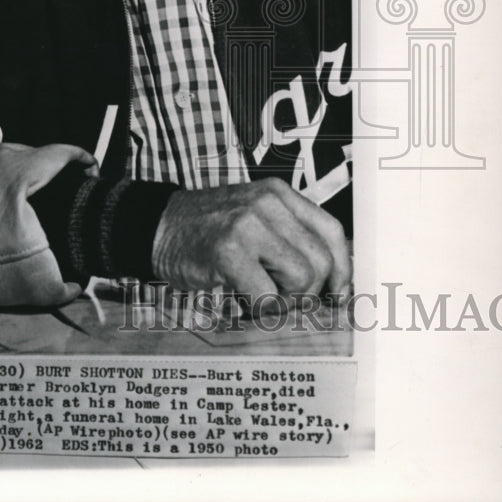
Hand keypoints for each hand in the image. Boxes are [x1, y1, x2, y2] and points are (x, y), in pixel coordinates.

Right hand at [151, 178, 349, 300]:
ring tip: (261, 294)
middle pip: (321, 260)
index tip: (338, 293)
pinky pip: (266, 295)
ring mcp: (248, 223)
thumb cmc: (209, 230)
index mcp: (278, 194)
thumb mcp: (255, 218)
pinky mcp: (228, 249)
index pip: (331, 230)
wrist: (159, 227)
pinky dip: (259, 307)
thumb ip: (289, 237)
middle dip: (308, 291)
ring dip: (285, 300)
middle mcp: (268, 203)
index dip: (342, 269)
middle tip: (283, 297)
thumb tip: (332, 278)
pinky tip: (243, 296)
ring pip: (301, 278)